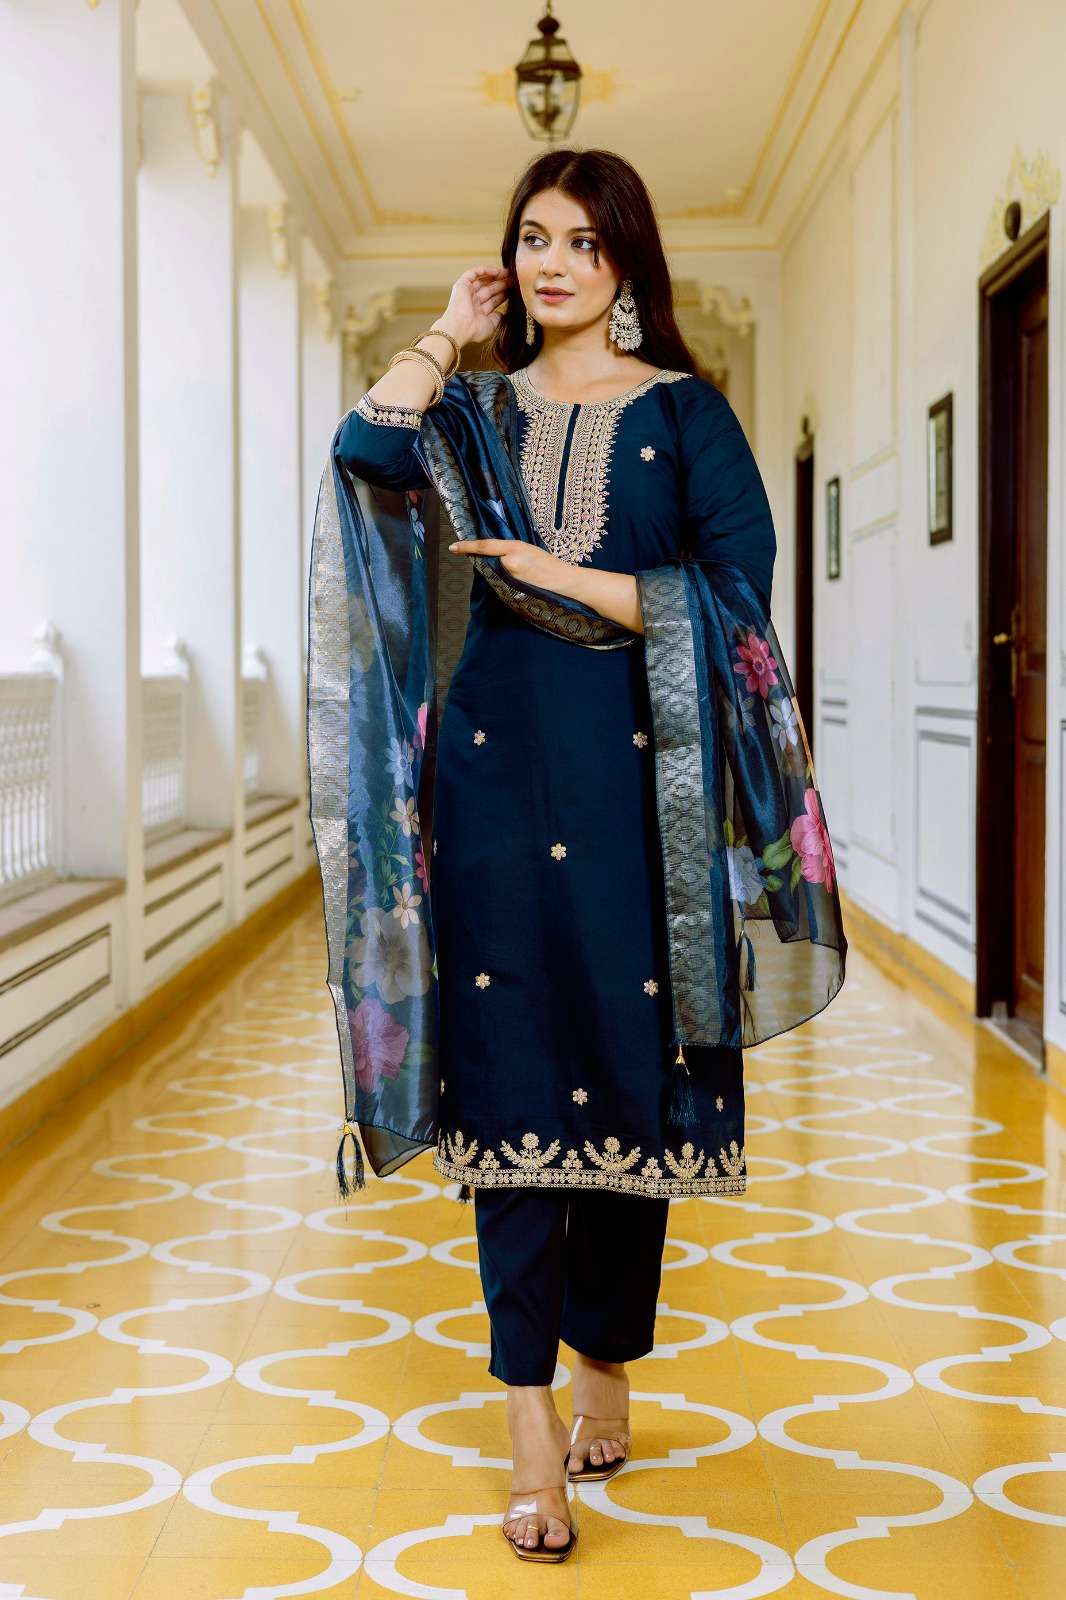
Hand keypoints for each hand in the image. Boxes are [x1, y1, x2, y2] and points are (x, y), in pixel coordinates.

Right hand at [436, 265, 511, 347]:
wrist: (460, 327)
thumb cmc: (474, 330)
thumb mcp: (492, 325)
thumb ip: (499, 317)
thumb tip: (505, 313)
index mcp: (479, 312)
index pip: (494, 300)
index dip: (504, 294)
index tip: (516, 290)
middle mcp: (473, 301)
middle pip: (490, 289)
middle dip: (502, 284)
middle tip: (514, 279)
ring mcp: (467, 292)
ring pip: (484, 280)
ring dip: (496, 276)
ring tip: (509, 273)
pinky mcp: (462, 284)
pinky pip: (474, 273)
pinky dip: (485, 270)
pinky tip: (497, 272)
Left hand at [447, 538, 572, 594]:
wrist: (564, 581)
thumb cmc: (549, 564)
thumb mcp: (529, 549)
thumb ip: (511, 550)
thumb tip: (495, 555)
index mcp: (515, 547)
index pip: (485, 546)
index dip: (467, 546)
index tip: (453, 547)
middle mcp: (509, 562)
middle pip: (488, 562)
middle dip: (493, 563)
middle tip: (514, 566)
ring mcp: (510, 578)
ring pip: (495, 574)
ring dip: (501, 574)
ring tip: (523, 575)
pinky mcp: (512, 590)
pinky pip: (501, 584)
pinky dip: (505, 582)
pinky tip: (520, 582)